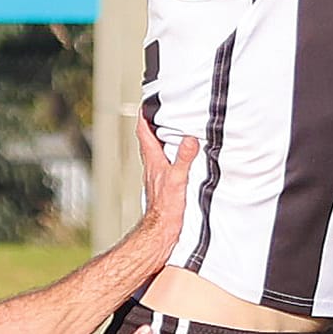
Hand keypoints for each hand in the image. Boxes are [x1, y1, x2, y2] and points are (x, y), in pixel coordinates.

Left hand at [137, 117, 197, 242]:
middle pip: (150, 139)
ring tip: (176, 131)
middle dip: (156, 124)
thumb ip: (184, 158)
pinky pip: (168, 165)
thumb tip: (188, 139)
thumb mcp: (178, 180)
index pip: (144, 131)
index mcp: (154, 161)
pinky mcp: (165, 187)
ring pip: (159, 152)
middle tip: (164, 111)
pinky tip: (183, 161)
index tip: (148, 101)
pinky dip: (173, 157)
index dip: (144, 114)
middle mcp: (153, 167)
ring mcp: (158, 177)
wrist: (163, 232)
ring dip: (165, 141)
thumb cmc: (167, 209)